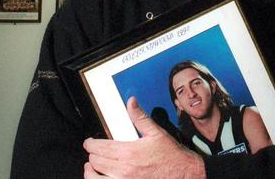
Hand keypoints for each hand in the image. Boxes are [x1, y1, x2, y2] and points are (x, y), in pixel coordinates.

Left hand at [83, 97, 204, 178]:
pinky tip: (102, 178)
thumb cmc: (172, 156)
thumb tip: (131, 102)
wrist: (185, 175)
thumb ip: (140, 117)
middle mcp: (123, 170)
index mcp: (128, 152)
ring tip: (91, 168)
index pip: (98, 148)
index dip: (90, 143)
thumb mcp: (156, 133)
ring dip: (90, 172)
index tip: (89, 142)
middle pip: (95, 162)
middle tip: (94, 153)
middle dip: (92, 156)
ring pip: (94, 178)